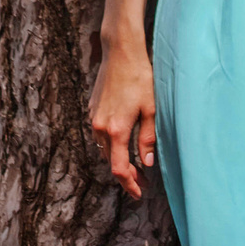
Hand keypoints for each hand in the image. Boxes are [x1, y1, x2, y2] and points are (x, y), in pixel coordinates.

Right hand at [86, 33, 157, 198]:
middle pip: (110, 161)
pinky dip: (111, 144)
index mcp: (116, 129)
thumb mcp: (151, 109)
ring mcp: (94, 118)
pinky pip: (100, 135)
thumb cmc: (141, 78)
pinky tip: (123, 142)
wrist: (121, 53)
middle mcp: (100, 127)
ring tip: (135, 164)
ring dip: (118, 159)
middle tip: (143, 181)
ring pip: (104, 149)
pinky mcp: (93, 110)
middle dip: (126, 174)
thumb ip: (148, 138)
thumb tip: (147, 163)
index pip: (119, 168)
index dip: (129, 184)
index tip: (139, 192)